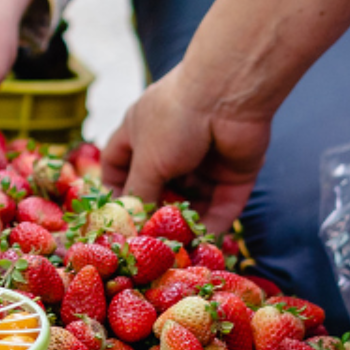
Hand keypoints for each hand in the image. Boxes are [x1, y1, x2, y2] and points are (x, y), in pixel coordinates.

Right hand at [101, 67, 273, 232]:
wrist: (229, 95)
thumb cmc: (175, 119)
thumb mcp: (146, 160)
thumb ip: (139, 194)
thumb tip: (133, 224)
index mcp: (141, 132)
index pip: (119, 164)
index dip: (115, 189)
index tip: (115, 218)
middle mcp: (172, 146)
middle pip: (159, 189)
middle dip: (154, 216)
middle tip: (147, 245)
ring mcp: (205, 160)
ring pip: (192, 201)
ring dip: (186, 226)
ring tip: (177, 253)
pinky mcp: (234, 172)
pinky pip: (222, 204)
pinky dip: (214, 224)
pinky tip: (205, 245)